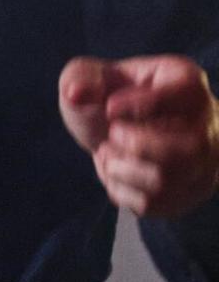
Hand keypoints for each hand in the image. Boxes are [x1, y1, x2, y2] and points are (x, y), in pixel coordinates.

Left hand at [59, 55, 218, 218]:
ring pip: (166, 181)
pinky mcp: (187, 194)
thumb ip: (80, 77)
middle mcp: (208, 124)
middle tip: (112, 135)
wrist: (118, 133)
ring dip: (121, 169)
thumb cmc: (110, 98)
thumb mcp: (92, 77)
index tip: (109, 108)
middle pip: (190, 149)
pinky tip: (117, 171)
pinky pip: (152, 204)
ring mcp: (202, 164)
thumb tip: (76, 93)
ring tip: (108, 153)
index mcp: (187, 83)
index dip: (140, 104)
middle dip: (136, 145)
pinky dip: (120, 190)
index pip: (186, 92)